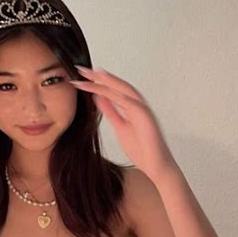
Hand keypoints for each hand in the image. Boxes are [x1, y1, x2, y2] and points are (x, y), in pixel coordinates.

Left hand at [70, 66, 178, 182]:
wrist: (156, 166)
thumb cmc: (142, 149)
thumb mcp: (120, 128)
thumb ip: (111, 112)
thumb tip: (98, 98)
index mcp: (131, 107)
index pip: (112, 90)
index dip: (97, 82)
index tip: (81, 76)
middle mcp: (138, 105)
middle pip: (117, 86)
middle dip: (99, 77)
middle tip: (81, 69)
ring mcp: (144, 111)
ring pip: (125, 91)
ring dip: (108, 82)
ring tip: (93, 74)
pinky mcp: (147, 120)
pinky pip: (132, 105)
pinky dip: (120, 96)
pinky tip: (107, 91)